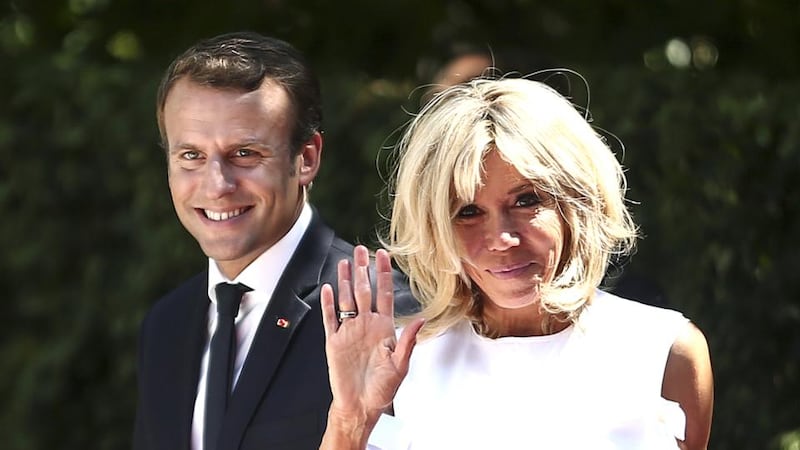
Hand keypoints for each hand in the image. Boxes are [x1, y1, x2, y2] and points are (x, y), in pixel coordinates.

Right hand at [321, 245, 423, 424]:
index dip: (384, 274)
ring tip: (344, 262)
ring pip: (346, 300)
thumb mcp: (400, 366)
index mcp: (384, 328)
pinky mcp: (334, 342)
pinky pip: (330, 319)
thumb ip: (408, 341)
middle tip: (360, 249)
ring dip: (345, 281)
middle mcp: (366, 325)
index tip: (384, 255)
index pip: (384, 294)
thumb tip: (420, 320)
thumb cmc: (382, 389)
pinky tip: (328, 288)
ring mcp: (349, 332)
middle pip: (363, 290)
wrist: (361, 406)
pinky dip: (329, 304)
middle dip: (362, 269)